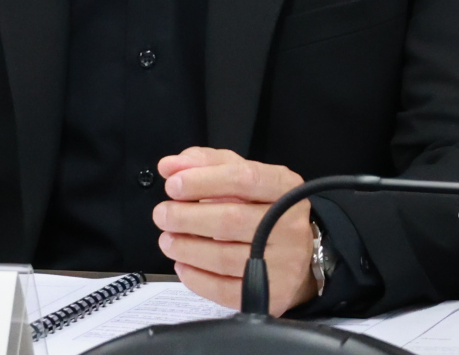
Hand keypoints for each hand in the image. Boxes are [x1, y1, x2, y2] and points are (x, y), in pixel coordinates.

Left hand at [151, 147, 317, 315]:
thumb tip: (169, 166)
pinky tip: (182, 265)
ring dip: (186, 248)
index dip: (203, 181)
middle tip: (162, 214)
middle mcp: (291, 225)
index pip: (243, 179)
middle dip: (187, 217)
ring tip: (168, 240)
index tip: (173, 185)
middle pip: (230, 220)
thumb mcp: (242, 175)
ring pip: (224, 257)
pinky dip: (196, 278)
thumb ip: (206, 164)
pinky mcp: (274, 294)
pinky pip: (226, 290)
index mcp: (285, 188)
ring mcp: (285, 263)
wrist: (296, 253)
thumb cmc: (262, 208)